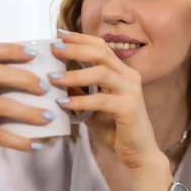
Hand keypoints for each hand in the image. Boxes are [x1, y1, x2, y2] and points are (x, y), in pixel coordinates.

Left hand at [49, 31, 161, 169]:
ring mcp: (131, 91)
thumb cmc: (114, 128)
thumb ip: (77, 90)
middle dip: (75, 48)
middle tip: (53, 48)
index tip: (58, 35)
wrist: (138, 154)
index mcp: (122, 72)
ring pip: (102, 72)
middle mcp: (129, 76)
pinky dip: (81, 100)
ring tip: (53, 78)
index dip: (80, 39)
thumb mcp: (90, 106)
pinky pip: (101, 99)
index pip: (101, 47)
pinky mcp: (130, 108)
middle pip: (101, 53)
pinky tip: (63, 103)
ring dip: (74, 74)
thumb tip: (53, 76)